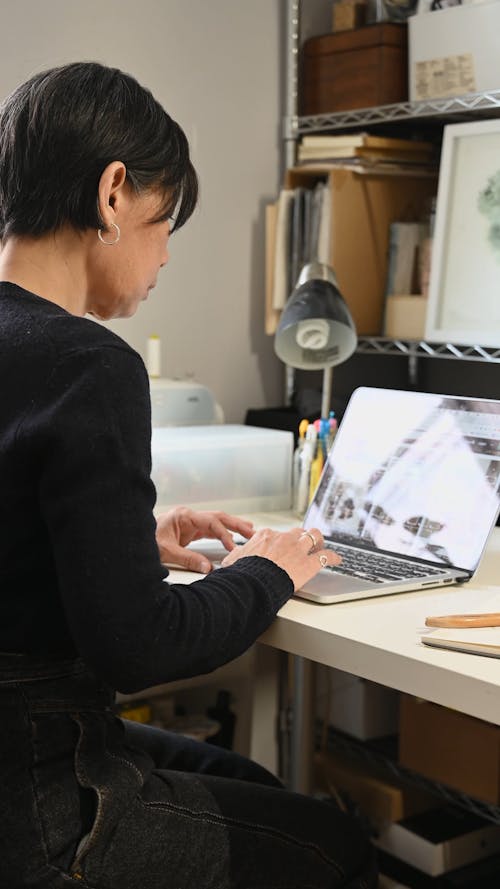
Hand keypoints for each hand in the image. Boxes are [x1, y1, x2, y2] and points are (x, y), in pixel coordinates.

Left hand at [155, 506, 254, 572]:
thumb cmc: (147, 541)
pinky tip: (233, 538)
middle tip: (252, 532)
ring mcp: (190, 522)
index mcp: (184, 516)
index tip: (233, 547)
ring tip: (250, 532)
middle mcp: (189, 516)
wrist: (133, 538)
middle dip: (236, 524)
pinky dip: (222, 534)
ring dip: (232, 528)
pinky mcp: (190, 530)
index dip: (224, 534)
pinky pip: (210, 530)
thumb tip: (208, 569)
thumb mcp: (167, 552)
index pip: (211, 522)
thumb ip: (189, 559)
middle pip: (218, 518)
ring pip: (216, 523)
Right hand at [220, 526, 340, 591]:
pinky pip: (325, 556)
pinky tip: (337, 560)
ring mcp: (297, 549)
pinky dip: (333, 557)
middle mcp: (284, 538)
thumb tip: (234, 556)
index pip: (278, 534)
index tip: (283, 544)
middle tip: (305, 542)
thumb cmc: (242, 573)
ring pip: (314, 536)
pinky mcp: (308, 563)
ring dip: (319, 541)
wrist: (251, 583)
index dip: (282, 540)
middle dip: (302, 536)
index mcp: (266, 536)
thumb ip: (238, 555)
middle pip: (298, 531)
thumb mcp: (234, 560)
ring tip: (321, 545)